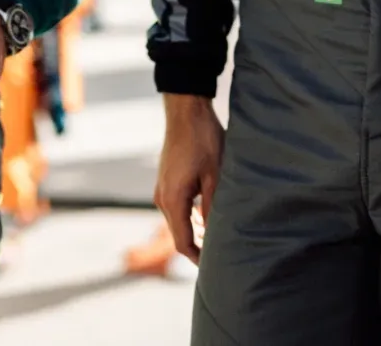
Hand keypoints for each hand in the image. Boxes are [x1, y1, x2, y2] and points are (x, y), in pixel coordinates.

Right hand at [154, 95, 224, 264]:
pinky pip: (175, 207)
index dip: (198, 258)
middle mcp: (161, 197)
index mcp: (172, 200)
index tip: (214, 268)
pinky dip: (189, 217)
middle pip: (178, 234)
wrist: (186, 110)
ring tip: (215, 237)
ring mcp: (161, 188)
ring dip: (193, 231)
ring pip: (176, 221)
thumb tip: (215, 235)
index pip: (183, 242)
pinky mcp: (165, 179)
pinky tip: (205, 215)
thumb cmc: (203, 140)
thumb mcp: (214, 176)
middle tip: (219, 256)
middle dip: (196, 247)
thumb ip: (212, 209)